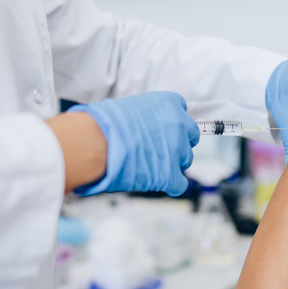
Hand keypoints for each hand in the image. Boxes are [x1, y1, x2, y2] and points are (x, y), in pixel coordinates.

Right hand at [67, 92, 199, 196]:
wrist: (97, 142)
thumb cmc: (104, 123)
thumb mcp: (130, 105)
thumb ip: (147, 114)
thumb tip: (145, 123)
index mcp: (169, 103)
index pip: (181, 109)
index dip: (172, 121)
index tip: (162, 127)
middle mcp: (179, 124)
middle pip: (190, 135)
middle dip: (178, 142)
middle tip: (160, 148)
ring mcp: (177, 150)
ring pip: (186, 159)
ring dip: (173, 163)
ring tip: (151, 165)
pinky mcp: (171, 174)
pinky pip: (180, 184)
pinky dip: (172, 185)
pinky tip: (159, 183)